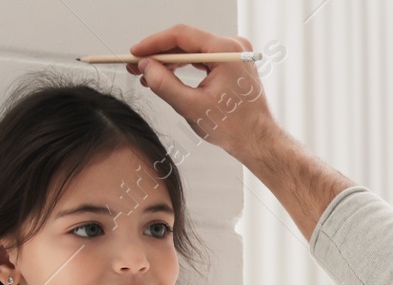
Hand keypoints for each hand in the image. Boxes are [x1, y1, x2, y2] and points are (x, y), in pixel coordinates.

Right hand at [128, 25, 279, 161]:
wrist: (258, 140)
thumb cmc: (235, 128)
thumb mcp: (192, 107)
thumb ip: (165, 84)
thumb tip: (145, 66)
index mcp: (227, 51)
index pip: (182, 36)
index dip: (154, 43)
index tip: (135, 52)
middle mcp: (233, 47)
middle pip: (186, 41)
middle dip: (159, 54)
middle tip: (135, 65)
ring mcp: (234, 54)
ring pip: (192, 50)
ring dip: (168, 62)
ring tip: (147, 74)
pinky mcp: (232, 63)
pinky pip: (201, 59)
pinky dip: (183, 67)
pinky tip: (166, 75)